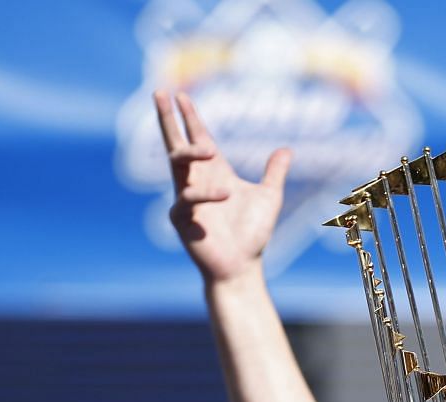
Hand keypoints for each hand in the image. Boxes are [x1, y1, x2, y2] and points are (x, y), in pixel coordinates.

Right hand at [155, 89, 290, 286]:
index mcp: (214, 172)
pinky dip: (205, 194)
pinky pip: (187, 197)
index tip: (180, 93)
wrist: (242, 266)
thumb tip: (286, 150)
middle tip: (159, 91)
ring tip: (207, 150)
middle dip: (167, 118)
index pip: (198, 136)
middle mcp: (196, 179)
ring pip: (176, 164)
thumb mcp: (269, 197)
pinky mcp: (181, 218)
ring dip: (188, 152)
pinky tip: (225, 194)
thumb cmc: (252, 234)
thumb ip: (274, 172)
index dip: (189, 116)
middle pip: (176, 142)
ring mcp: (186, 197)